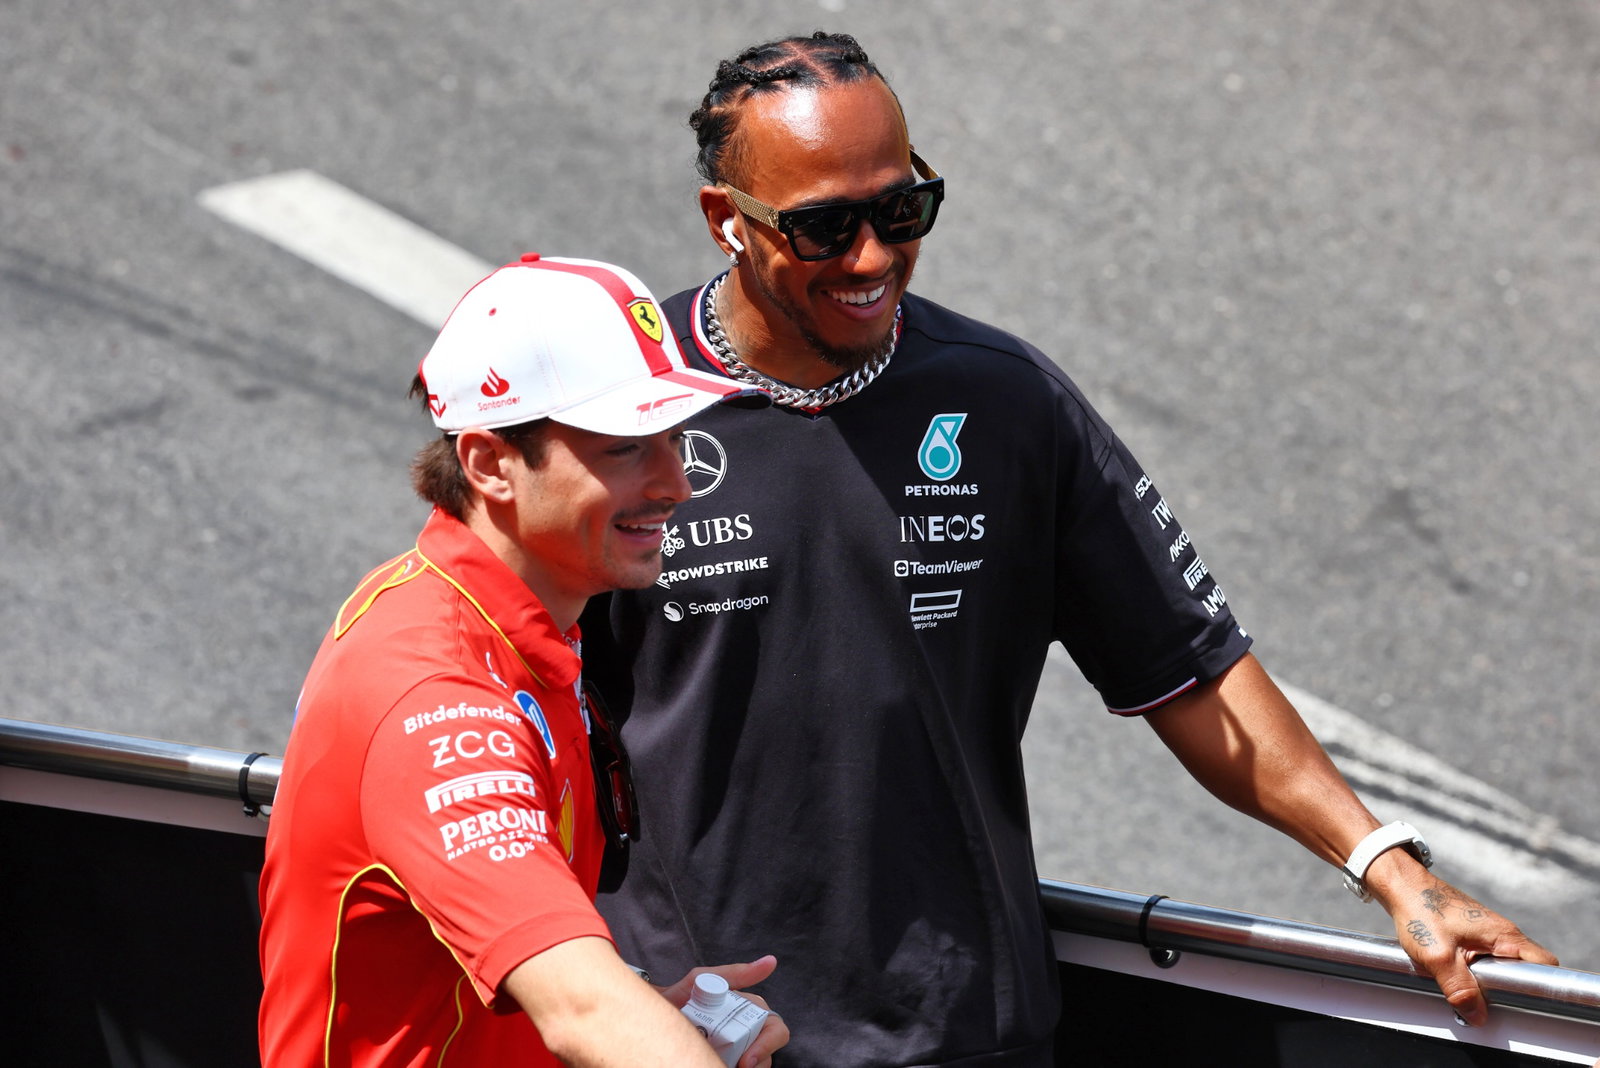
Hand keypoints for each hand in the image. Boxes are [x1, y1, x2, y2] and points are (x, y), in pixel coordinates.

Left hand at [660, 955, 787, 1067]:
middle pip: (768, 1052)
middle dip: (758, 1061)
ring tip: (718, 1064)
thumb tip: (771, 961)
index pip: (775, 1028)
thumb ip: (734, 974)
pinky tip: (714, 1065)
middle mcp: (746, 1035)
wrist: (648, 1017)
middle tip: (738, 1067)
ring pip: (757, 1066)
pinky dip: (725, 1067)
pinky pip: (734, 1067)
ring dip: (745, 1067)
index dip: (768, 1043)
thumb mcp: (701, 981)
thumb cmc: (677, 997)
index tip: (747, 1060)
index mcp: (747, 1014)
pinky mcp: (722, 1060)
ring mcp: (735, 1053)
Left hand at [1372, 861, 1557, 1026]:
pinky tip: (1456, 974)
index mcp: (1504, 935)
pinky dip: (1474, 971)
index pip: (1546, 965)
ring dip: (1488, 981)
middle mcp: (1502, 934)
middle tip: (1488, 998)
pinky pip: (1485, 961)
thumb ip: (1459, 988)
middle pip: (1525, 970)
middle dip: (1509, 988)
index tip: (1524, 1003)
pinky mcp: (1473, 937)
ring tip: (1467, 985)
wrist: (1400, 886)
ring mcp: (1488, 935)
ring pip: (1502, 967)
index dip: (1541, 987)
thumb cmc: (1419, 909)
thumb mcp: (1438, 956)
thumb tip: (1477, 1015)